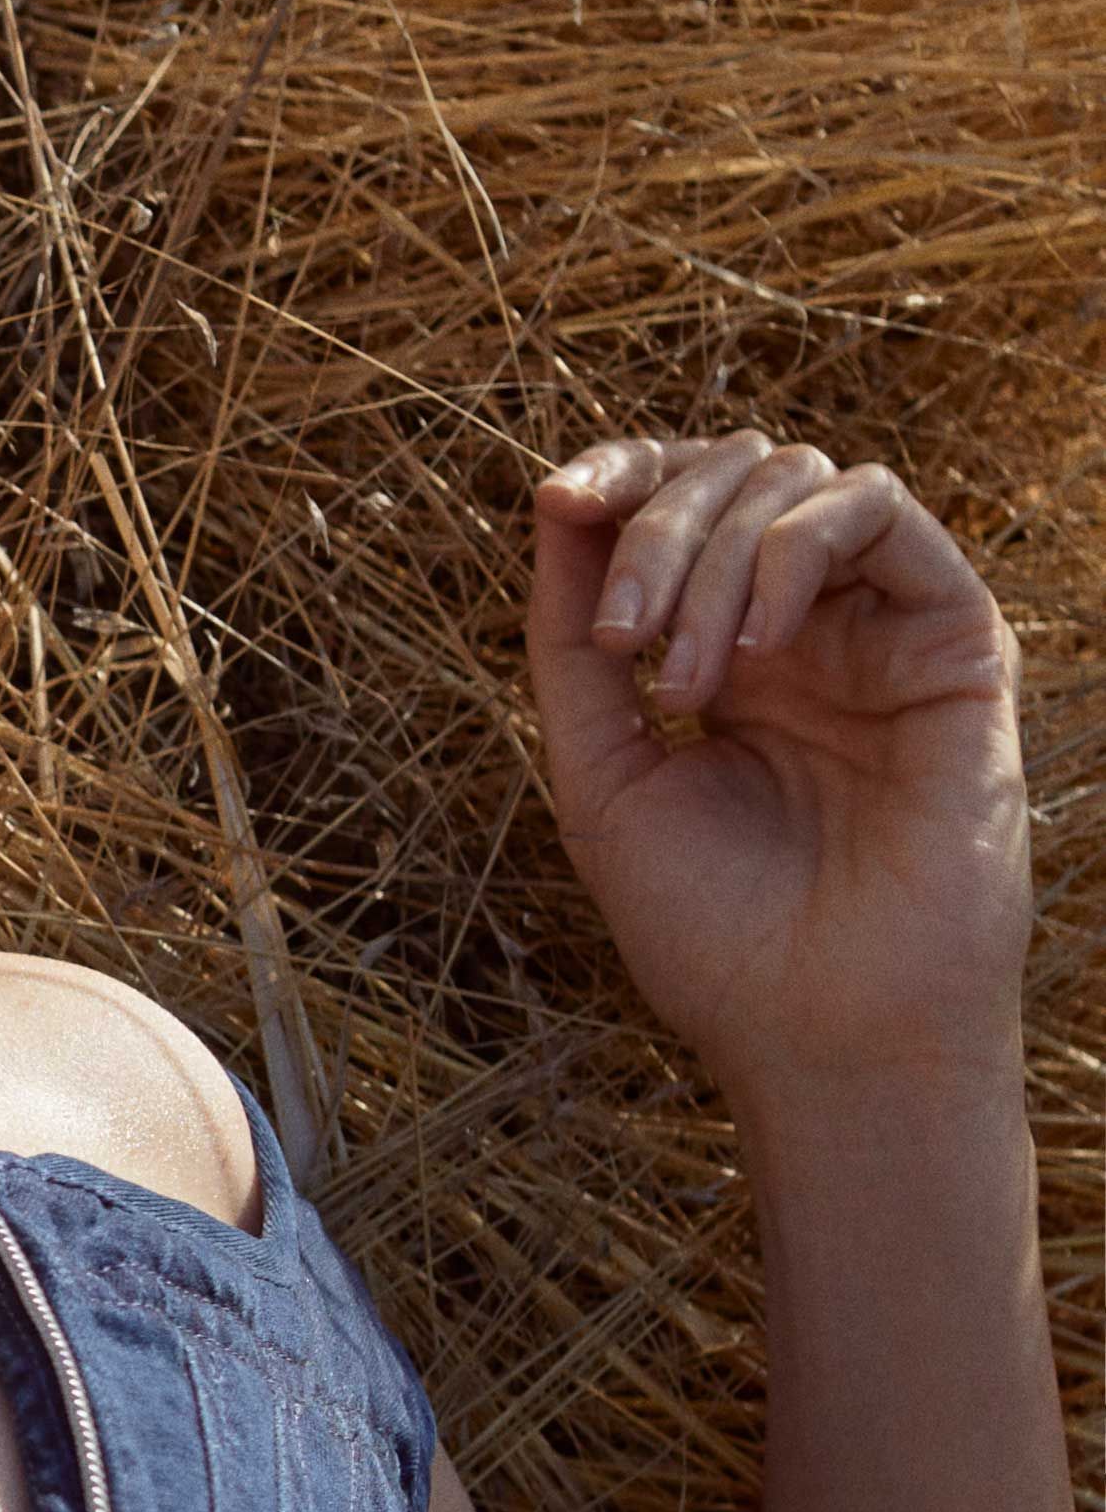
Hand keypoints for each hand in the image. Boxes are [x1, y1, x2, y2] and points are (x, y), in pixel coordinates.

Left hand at [530, 431, 1028, 1113]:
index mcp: (728, 656)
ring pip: (799, 479)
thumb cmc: (716, 935)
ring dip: (717, 551)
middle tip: (625, 637)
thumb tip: (555, 496)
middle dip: (656, 528)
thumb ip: (572, 640)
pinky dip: (800, 546)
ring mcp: (883, 630)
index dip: (621, 476)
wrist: (823, 1036)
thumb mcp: (601, 773)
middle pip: (730, 475)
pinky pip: (882, 511)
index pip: (678, 503)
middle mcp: (811, 630)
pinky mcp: (956, 639)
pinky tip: (763, 644)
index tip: (559, 500)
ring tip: (686, 679)